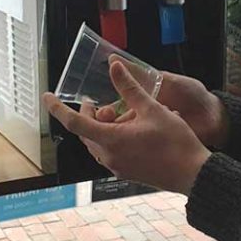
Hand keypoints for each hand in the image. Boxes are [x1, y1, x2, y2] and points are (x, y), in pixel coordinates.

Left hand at [43, 61, 211, 195]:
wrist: (193, 174)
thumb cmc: (175, 142)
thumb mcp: (152, 108)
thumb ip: (129, 88)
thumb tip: (114, 66)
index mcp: (111, 140)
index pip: (75, 122)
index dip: (58, 109)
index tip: (46, 98)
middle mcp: (109, 156)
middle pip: (86, 133)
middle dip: (88, 116)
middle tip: (97, 101)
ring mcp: (118, 166)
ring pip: (98, 143)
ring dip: (102, 127)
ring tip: (120, 114)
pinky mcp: (127, 171)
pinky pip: (110, 152)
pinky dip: (113, 138)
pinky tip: (132, 130)